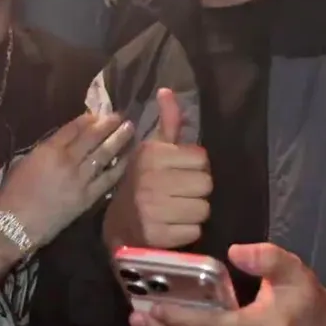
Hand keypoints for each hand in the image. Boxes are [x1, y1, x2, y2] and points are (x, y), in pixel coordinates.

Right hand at [0, 114, 134, 247]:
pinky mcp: (87, 197)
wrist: (15, 224)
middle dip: (108, 124)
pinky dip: (119, 167)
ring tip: (129, 129)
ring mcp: (80, 179)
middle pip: (93, 137)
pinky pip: (108, 179)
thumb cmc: (12, 193)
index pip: (74, 128)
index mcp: (49, 149)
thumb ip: (45, 150)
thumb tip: (62, 144)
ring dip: (118, 140)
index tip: (99, 113)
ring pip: (104, 154)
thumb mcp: (24, 162)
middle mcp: (68, 160)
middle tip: (121, 116)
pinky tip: (128, 158)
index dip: (88, 119)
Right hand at [103, 88, 210, 249]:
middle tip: (180, 192)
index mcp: (151, 154)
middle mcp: (151, 179)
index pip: (201, 158)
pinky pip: (195, 231)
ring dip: (193, 212)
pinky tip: (172, 226)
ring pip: (204, 209)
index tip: (179, 171)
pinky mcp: (157, 235)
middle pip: (206, 184)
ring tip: (176, 209)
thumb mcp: (151, 150)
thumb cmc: (141, 182)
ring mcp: (153, 209)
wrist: (118, 225)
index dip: (194, 166)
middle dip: (196, 190)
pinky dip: (187, 231)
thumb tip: (167, 90)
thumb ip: (167, 122)